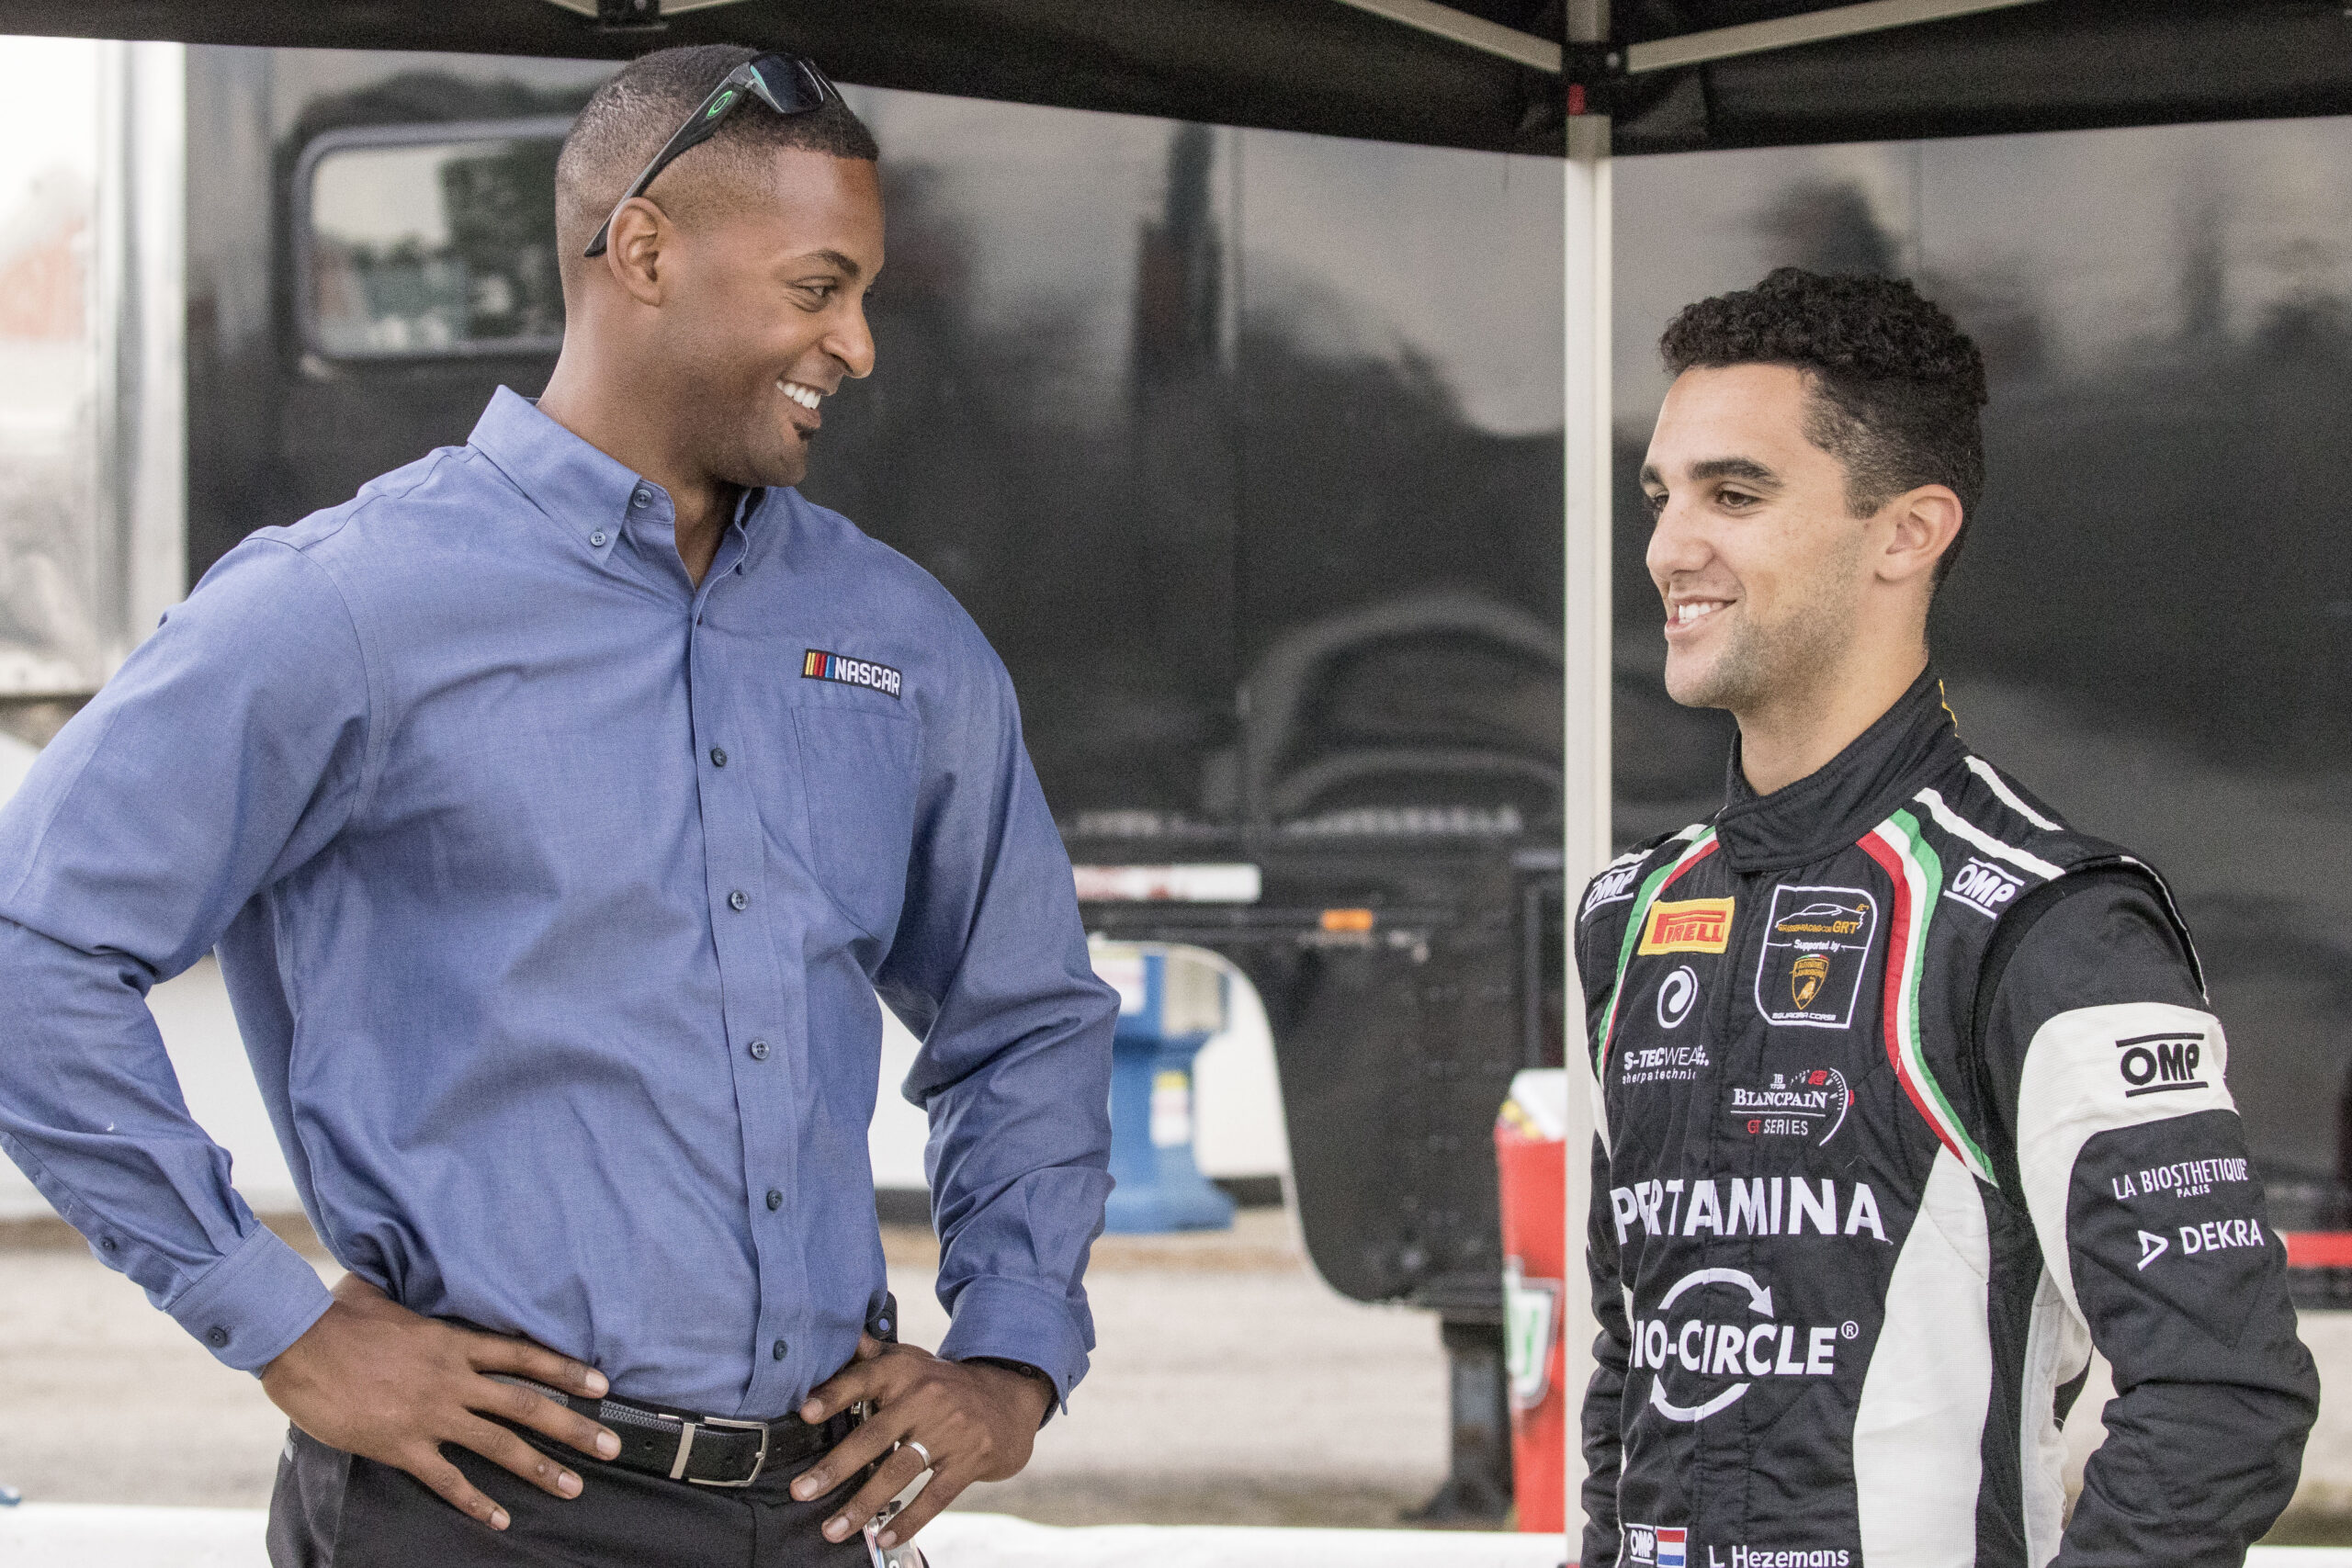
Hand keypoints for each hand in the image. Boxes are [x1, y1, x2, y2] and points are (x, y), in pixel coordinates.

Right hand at [259, 1273, 620, 1529]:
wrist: (297, 1344)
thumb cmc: (338, 1317)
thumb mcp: (387, 1296)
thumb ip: (414, 1296)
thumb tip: (413, 1266)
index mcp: (454, 1343)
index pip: (525, 1356)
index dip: (567, 1370)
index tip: (602, 1385)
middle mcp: (453, 1380)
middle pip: (526, 1404)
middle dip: (574, 1427)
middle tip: (612, 1446)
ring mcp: (429, 1414)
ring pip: (498, 1444)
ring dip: (539, 1468)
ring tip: (574, 1486)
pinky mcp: (400, 1445)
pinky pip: (446, 1479)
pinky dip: (475, 1501)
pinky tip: (500, 1518)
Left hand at [790, 1335, 1054, 1548]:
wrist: (1010, 1395)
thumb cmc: (943, 1383)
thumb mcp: (912, 1361)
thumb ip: (872, 1355)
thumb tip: (836, 1337)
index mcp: (906, 1371)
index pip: (864, 1379)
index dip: (835, 1394)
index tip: (805, 1412)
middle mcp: (927, 1397)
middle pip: (874, 1435)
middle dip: (835, 1467)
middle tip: (800, 1491)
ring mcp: (951, 1430)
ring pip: (899, 1471)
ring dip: (863, 1504)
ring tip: (832, 1529)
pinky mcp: (971, 1460)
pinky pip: (934, 1495)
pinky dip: (908, 1519)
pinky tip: (883, 1537)